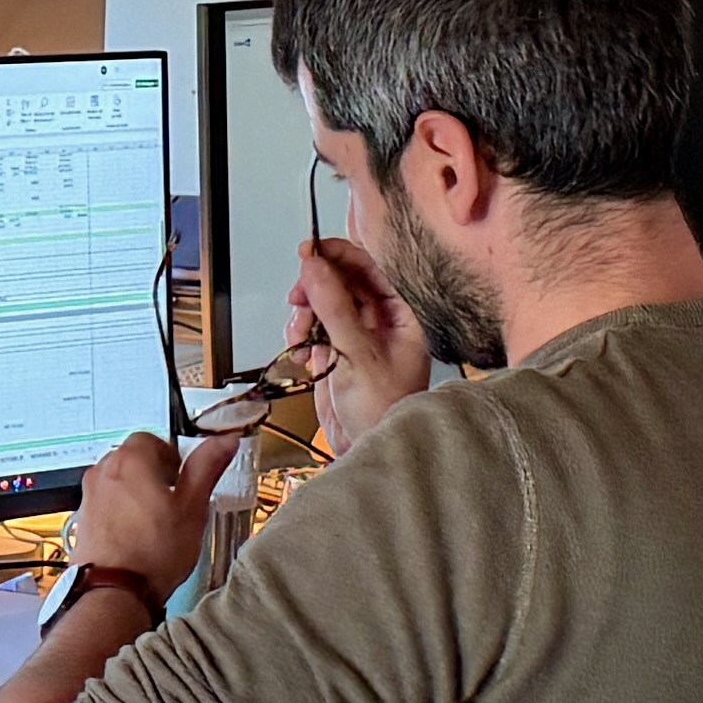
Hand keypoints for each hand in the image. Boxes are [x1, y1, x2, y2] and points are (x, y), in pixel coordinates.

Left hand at [65, 425, 247, 611]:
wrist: (114, 591)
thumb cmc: (152, 552)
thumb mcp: (192, 508)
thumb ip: (206, 468)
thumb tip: (223, 442)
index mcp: (132, 459)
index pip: (152, 439)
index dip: (172, 456)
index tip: (184, 476)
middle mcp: (104, 471)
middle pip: (132, 458)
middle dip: (154, 473)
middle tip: (175, 498)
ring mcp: (90, 495)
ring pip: (118, 481)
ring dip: (137, 492)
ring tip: (157, 521)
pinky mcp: (83, 519)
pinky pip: (106, 503)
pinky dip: (121, 511)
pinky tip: (137, 536)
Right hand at [287, 233, 432, 444]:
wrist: (367, 450)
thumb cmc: (385, 410)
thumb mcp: (359, 354)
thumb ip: (335, 308)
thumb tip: (316, 269)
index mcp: (403, 314)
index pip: (373, 267)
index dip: (341, 255)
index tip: (312, 252)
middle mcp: (381, 321)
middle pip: (344, 282)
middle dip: (317, 286)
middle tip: (299, 292)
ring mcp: (358, 336)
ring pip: (325, 303)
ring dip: (306, 312)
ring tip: (301, 330)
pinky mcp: (337, 353)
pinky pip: (315, 328)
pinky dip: (302, 334)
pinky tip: (302, 349)